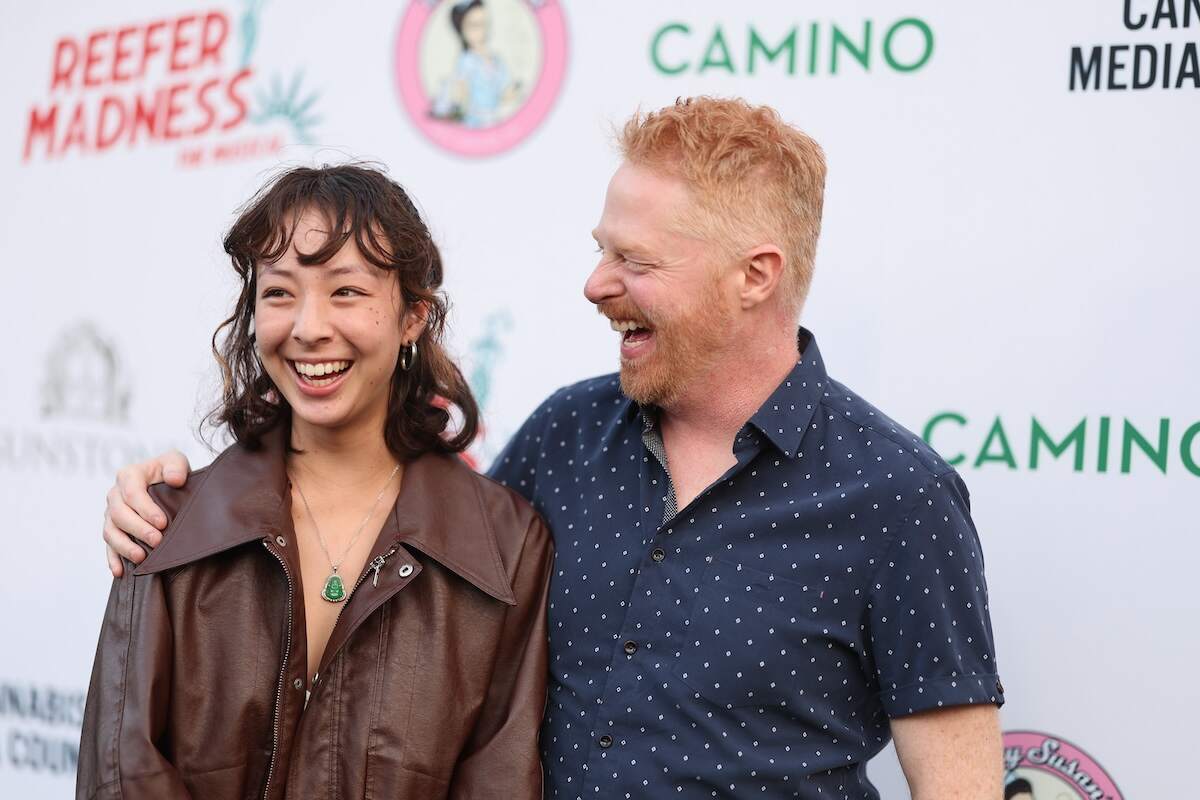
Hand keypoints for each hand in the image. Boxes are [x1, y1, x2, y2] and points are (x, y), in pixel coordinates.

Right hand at [103, 450, 191, 576]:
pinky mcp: (113, 530)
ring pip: (110, 532)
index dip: (146, 509)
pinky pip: (108, 547)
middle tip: (157, 541)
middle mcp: (115, 495)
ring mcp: (111, 514)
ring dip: (124, 546)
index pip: (131, 493)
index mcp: (128, 475)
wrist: (167, 484)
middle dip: (138, 530)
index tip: (163, 523)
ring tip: (141, 558)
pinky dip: (113, 559)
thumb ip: (175, 466)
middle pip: (119, 515)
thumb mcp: (176, 461)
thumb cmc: (171, 471)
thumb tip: (174, 479)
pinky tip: (121, 572)